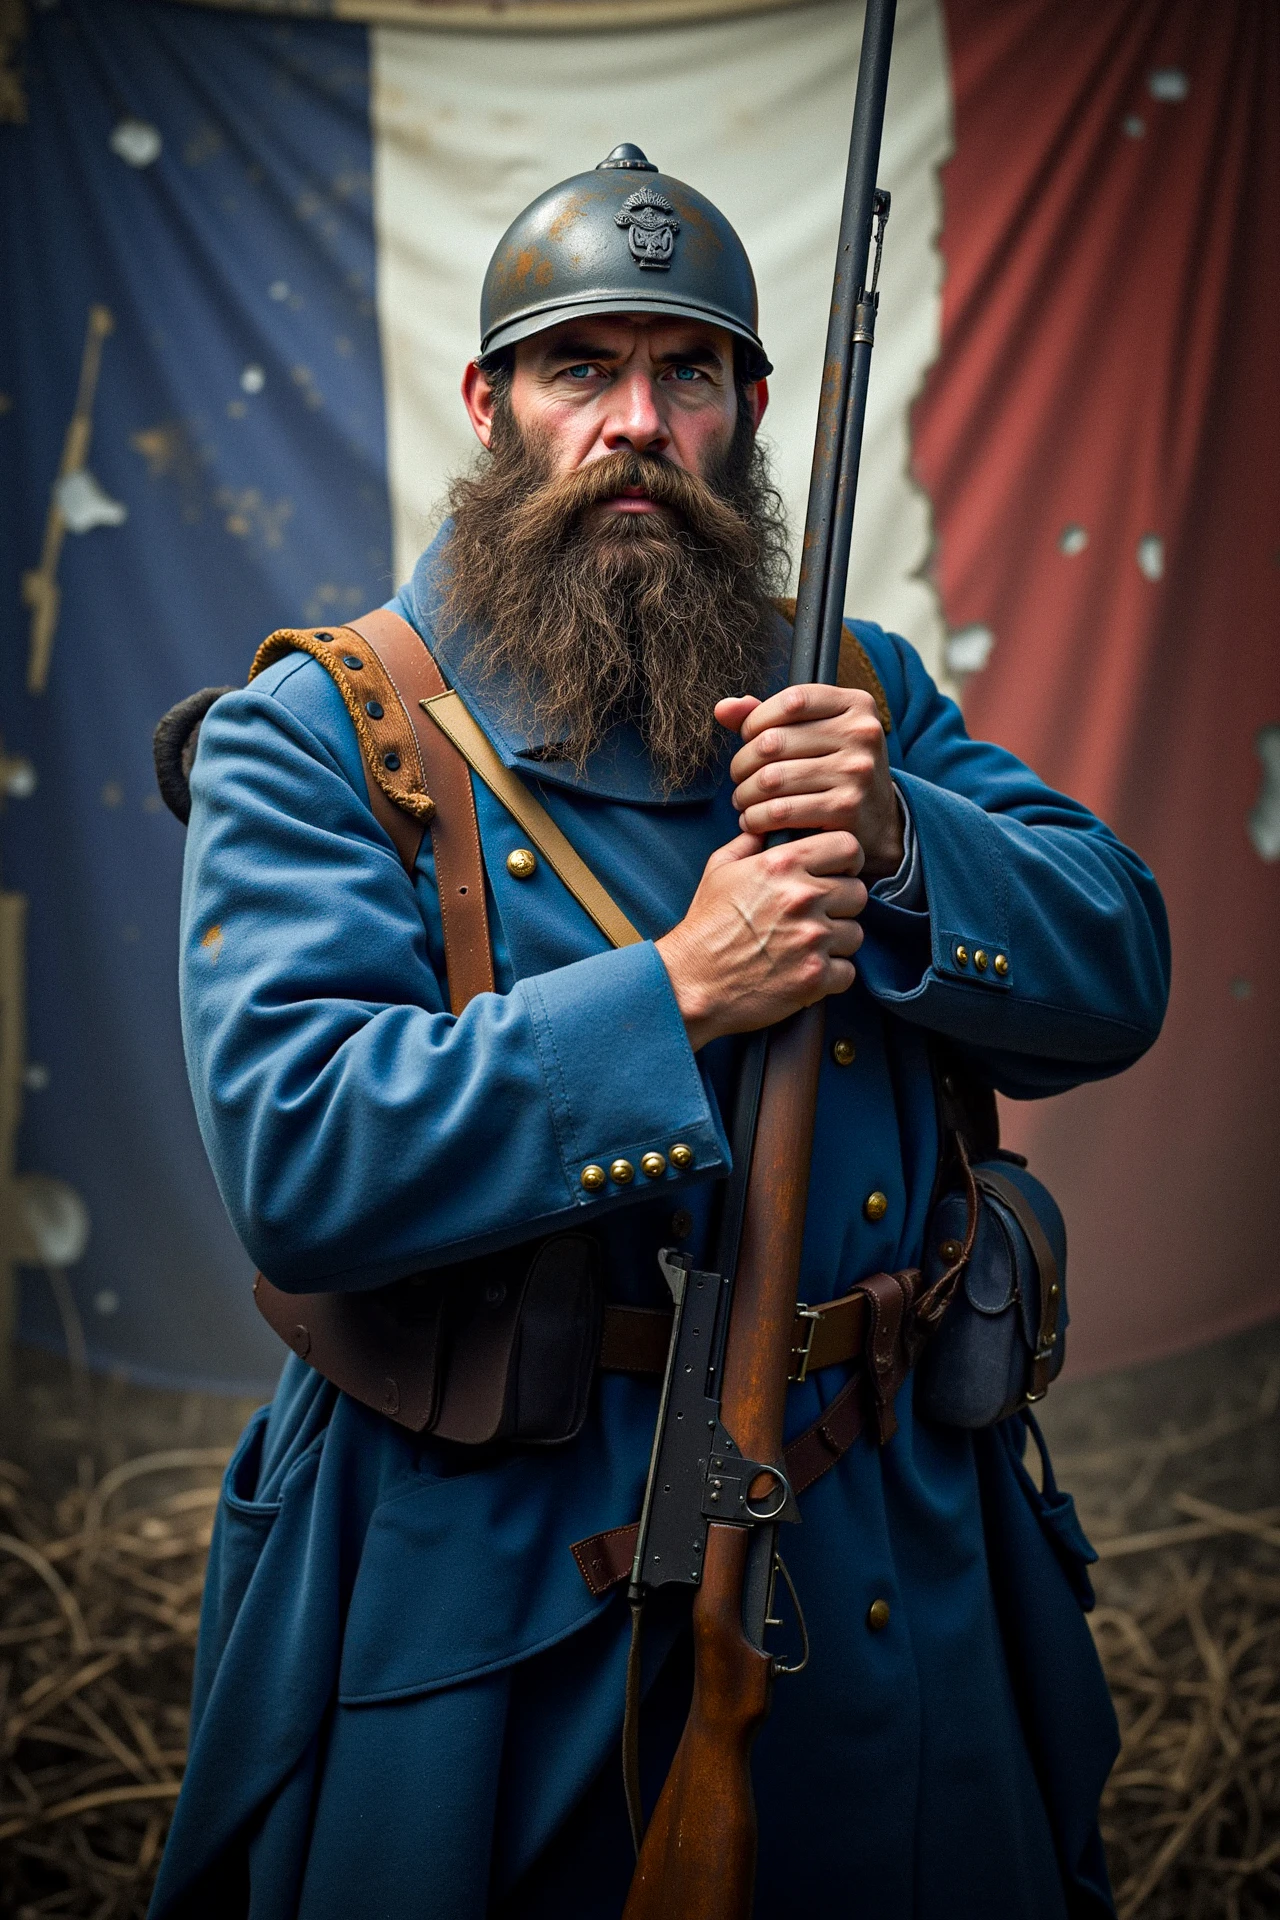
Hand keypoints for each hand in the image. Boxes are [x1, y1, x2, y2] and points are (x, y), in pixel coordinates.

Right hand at [655, 830, 866, 1049]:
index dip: (846, 860)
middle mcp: (803, 898)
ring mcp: (812, 939)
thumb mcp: (719, 871)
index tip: (837, 873)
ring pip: (855, 934)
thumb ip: (750, 843)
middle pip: (857, 893)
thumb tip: (766, 826)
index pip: (848, 846)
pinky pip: (847, 972)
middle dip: (841, 905)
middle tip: (817, 917)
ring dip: (836, 942)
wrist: (690, 982)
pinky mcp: (815, 977)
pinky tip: (805, 972)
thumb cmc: (705, 926)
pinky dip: (830, 976)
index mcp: (782, 865)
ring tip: (806, 947)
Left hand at [716, 685, 903, 880]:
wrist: (878, 820)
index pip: (791, 701)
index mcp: (857, 704)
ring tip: (742, 800)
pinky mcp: (846, 809)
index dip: (756, 720)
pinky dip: (755, 818)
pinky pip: (780, 811)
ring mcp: (856, 772)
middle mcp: (862, 734)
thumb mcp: (815, 732)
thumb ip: (768, 716)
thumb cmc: (835, 768)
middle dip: (743, 763)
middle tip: (739, 777)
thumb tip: (723, 709)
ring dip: (744, 793)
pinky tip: (752, 820)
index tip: (748, 739)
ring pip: (771, 778)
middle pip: (773, 741)